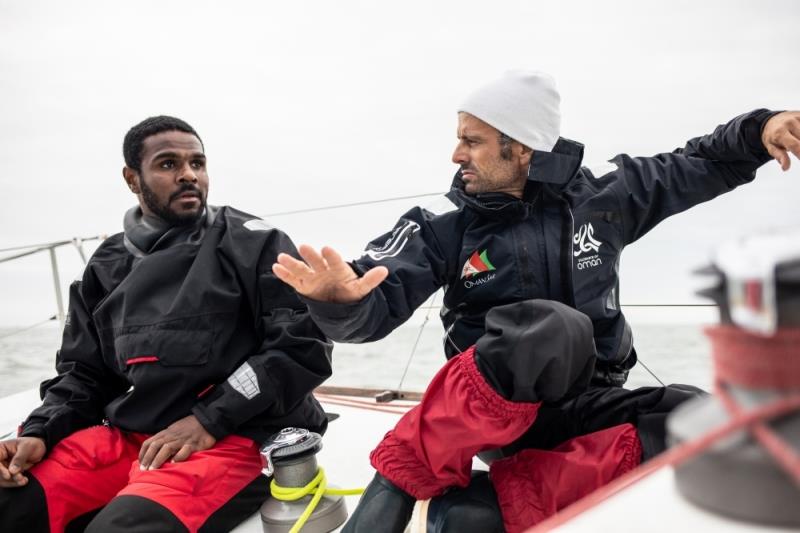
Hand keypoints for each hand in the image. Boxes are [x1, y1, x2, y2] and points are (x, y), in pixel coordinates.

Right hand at [0, 437, 45, 487]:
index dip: (0, 470)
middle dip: (7, 478)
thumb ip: (19, 459)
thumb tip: (12, 471)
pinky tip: (24, 481)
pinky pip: (7, 482)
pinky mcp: (8, 473)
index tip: (8, 475)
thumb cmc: (32, 444)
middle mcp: (0, 459)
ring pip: (1, 479)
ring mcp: (2, 467)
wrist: (40, 449)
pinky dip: (14, 483)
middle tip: (20, 478)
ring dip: (12, 482)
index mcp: (0, 449)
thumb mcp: (27, 448)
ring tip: (24, 480)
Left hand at [138, 415, 215, 469]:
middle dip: (148, 458)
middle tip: (144, 470)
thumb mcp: (173, 430)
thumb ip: (164, 438)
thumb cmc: (189, 427)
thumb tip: (153, 450)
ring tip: (154, 469)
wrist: (207, 421)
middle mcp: (172, 436)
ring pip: (167, 448)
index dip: (143, 453)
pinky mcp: (193, 444)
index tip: (140, 463)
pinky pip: (184, 450)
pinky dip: (178, 457)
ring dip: (158, 459)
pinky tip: (174, 463)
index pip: (149, 442)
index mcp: (166, 433)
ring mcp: (183, 440)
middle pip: (156, 445)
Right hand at [272, 245, 387, 303]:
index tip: (326, 248)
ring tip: (282, 257)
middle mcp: (323, 270)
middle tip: (304, 247)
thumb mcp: (361, 288)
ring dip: (292, 263)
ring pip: (301, 269)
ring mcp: (312, 277)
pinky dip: (284, 274)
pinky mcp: (304, 286)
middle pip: (316, 262)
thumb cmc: (350, 291)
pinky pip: (292, 280)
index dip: (332, 256)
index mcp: (338, 269)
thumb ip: (370, 280)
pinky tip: (275, 267)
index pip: (335, 261)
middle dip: (311, 256)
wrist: (340, 301)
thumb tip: (385, 271)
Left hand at [762, 111, 799, 170]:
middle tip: (798, 153)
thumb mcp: (771, 147)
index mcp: (780, 133)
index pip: (794, 145)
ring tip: (797, 142)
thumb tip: (785, 168)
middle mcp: (789, 123)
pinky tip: (799, 136)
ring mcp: (798, 117)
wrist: (771, 120)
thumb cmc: (772, 137)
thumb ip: (779, 156)